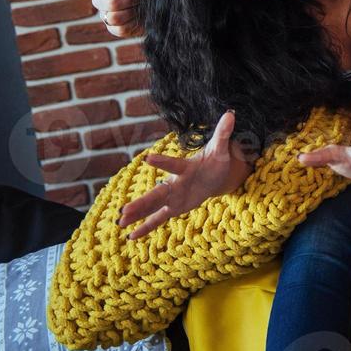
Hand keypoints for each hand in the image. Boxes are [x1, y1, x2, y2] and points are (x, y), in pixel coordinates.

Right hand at [119, 112, 247, 238]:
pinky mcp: (175, 207)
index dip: (163, 162)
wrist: (214, 174)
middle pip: (157, 194)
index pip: (174, 165)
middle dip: (141, 202)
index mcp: (185, 168)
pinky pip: (159, 218)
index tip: (148, 158)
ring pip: (154, 207)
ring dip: (138, 214)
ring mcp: (173, 196)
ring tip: (120, 221)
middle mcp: (175, 183)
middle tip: (123, 209)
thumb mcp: (221, 148)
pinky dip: (146, 227)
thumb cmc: (215, 159)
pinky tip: (131, 236)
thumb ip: (223, 133)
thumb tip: (231, 114)